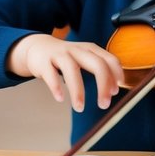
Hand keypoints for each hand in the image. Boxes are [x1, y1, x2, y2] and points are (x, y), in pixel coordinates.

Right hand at [8, 34, 123, 111]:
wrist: (38, 48)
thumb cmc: (66, 58)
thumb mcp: (84, 58)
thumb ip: (99, 70)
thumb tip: (114, 90)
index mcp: (90, 49)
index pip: (109, 59)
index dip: (115, 75)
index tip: (116, 91)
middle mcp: (77, 50)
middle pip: (96, 64)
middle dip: (103, 85)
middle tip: (104, 105)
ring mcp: (60, 54)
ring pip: (71, 69)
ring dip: (77, 91)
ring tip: (79, 108)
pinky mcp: (44, 62)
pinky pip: (50, 74)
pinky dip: (56, 87)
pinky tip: (60, 98)